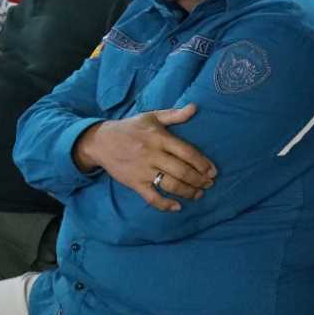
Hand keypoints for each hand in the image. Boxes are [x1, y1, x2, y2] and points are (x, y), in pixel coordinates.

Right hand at [73, 105, 215, 212]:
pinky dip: (165, 204)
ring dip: (188, 192)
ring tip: (199, 194)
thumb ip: (173, 115)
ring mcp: (143, 170)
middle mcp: (152, 154)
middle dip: (199, 180)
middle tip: (209, 184)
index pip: (187, 152)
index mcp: (159, 137)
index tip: (213, 171)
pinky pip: (152, 197)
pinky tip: (177, 206)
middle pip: (182, 170)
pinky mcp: (134, 182)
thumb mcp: (151, 117)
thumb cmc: (130, 128)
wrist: (100, 141)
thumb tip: (195, 107)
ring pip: (170, 185)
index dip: (202, 163)